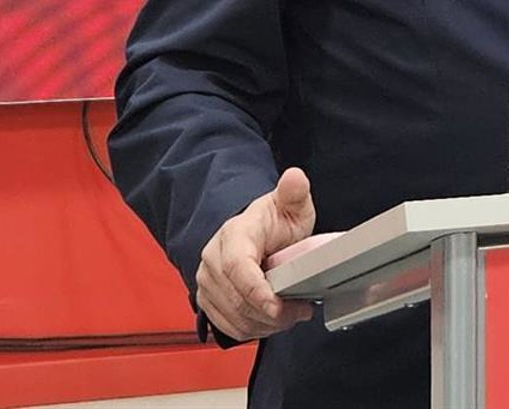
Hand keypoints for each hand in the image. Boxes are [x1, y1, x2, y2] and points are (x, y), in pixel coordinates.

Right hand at [196, 167, 318, 340]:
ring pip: (234, 317)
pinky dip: (252, 330)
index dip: (257, 291)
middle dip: (272, 313)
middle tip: (300, 311)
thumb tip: (295, 178)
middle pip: (237, 299)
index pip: (238, 267)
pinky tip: (271, 321)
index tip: (277, 307)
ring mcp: (207, 282)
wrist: (254, 234)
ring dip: (265, 324)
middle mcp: (213, 259)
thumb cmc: (273, 222)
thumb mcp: (290, 205)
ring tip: (290, 315)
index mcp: (234, 234)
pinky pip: (228, 327)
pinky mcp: (208, 300)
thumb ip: (294, 193)